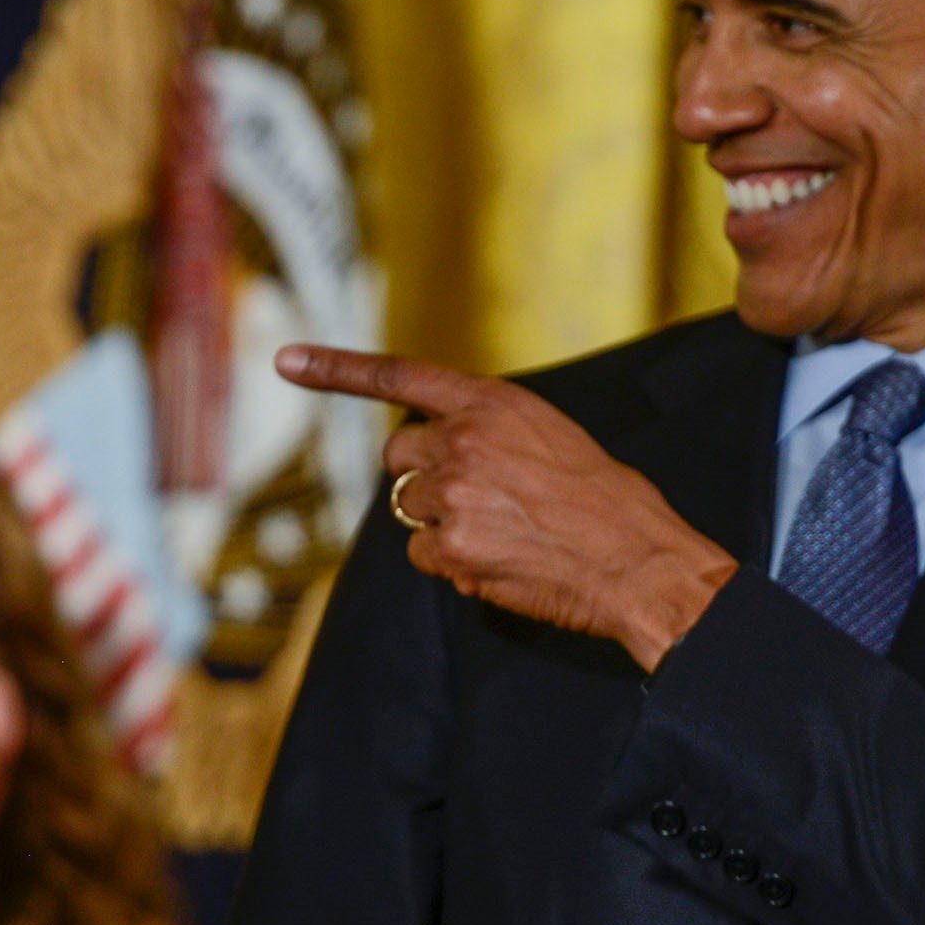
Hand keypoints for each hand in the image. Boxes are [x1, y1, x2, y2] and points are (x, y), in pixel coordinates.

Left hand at [277, 344, 737, 670]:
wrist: (639, 559)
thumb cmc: (606, 501)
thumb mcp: (550, 435)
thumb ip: (489, 430)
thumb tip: (440, 450)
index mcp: (493, 403)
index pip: (401, 376)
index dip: (336, 369)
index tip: (285, 360)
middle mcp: (464, 440)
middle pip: (397, 456)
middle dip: (421, 477)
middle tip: (476, 498)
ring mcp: (452, 495)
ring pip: (408, 510)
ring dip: (441, 525)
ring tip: (504, 532)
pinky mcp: (450, 547)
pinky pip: (422, 556)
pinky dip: (451, 564)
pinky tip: (500, 561)